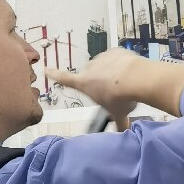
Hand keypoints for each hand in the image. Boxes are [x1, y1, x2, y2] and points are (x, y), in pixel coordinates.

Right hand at [51, 49, 183, 127]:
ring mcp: (102, 58)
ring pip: (103, 65)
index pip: (65, 79)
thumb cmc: (121, 98)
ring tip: (123, 82)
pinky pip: (115, 57)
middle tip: (112, 90)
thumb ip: (118, 123)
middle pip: (90, 74)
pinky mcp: (114, 51)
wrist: (136, 78)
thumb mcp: (118, 113)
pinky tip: (128, 71)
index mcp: (84, 84)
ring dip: (109, 71)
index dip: (55, 75)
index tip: (46, 69)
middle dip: (98, 80)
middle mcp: (90, 68)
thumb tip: (123, 132)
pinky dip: (120, 63)